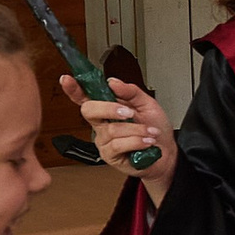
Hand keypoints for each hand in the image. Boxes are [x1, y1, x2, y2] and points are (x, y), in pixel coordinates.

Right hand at [60, 74, 175, 190]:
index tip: (67, 79)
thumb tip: (113, 82)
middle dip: (109, 108)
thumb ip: (131, 92)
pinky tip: (146, 142)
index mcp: (107, 108)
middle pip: (89, 110)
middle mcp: (102, 124)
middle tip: (129, 113)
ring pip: (111, 129)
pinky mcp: (109, 155)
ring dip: (135, 130)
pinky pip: (118, 145)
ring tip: (149, 132)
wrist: (167, 153)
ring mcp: (104, 140)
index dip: (74, 88)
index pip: (85, 96)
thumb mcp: (147, 104)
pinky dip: (136, 141)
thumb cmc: (155, 128)